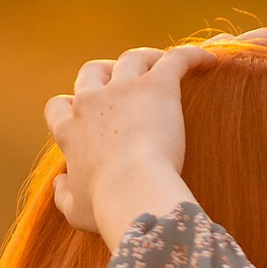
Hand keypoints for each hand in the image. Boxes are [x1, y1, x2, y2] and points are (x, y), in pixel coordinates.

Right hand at [45, 45, 209, 242]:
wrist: (134, 193)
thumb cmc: (105, 207)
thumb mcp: (74, 210)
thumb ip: (62, 194)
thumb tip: (58, 182)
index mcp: (71, 131)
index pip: (59, 106)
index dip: (70, 107)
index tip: (84, 114)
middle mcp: (92, 102)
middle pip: (92, 72)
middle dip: (105, 72)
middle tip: (124, 82)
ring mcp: (124, 89)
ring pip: (132, 59)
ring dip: (146, 59)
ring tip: (162, 65)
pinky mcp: (157, 86)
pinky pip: (175, 59)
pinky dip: (191, 57)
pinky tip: (208, 61)